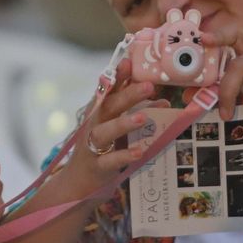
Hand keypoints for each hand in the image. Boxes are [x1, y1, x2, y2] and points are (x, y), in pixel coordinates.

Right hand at [64, 58, 165, 194]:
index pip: (109, 90)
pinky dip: (124, 156)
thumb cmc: (103, 149)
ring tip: (142, 118)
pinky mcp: (96, 166)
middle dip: (128, 95)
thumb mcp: (117, 127)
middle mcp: (94, 125)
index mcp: (100, 112)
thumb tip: (163, 101)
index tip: (129, 61)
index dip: (118, 76)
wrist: (79, 180)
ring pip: (105, 132)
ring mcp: (93, 146)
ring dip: (123, 123)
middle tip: (149, 86)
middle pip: (109, 106)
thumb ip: (138, 112)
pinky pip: (110, 161)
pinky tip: (139, 152)